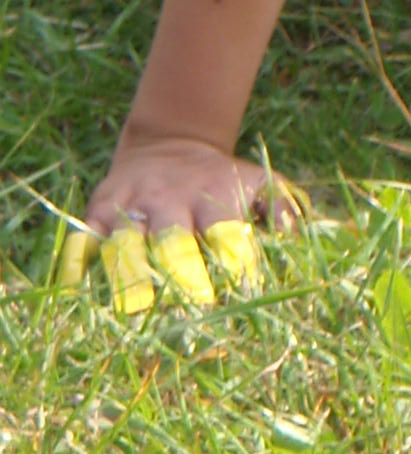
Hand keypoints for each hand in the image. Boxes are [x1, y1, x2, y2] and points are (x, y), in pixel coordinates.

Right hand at [58, 132, 304, 315]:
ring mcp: (132, 205)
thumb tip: (292, 235)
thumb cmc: (222, 180)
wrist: (172, 142)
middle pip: (174, 241)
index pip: (225, 233)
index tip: (241, 294)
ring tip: (133, 311)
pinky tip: (74, 292)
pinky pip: (85, 238)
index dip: (232, 263)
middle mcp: (171, 201)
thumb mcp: (259, 182)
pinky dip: (79, 263)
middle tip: (188, 309)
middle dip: (181, 274)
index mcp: (214, 198)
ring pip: (127, 241)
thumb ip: (280, 207)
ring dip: (129, 275)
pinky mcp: (99, 210)